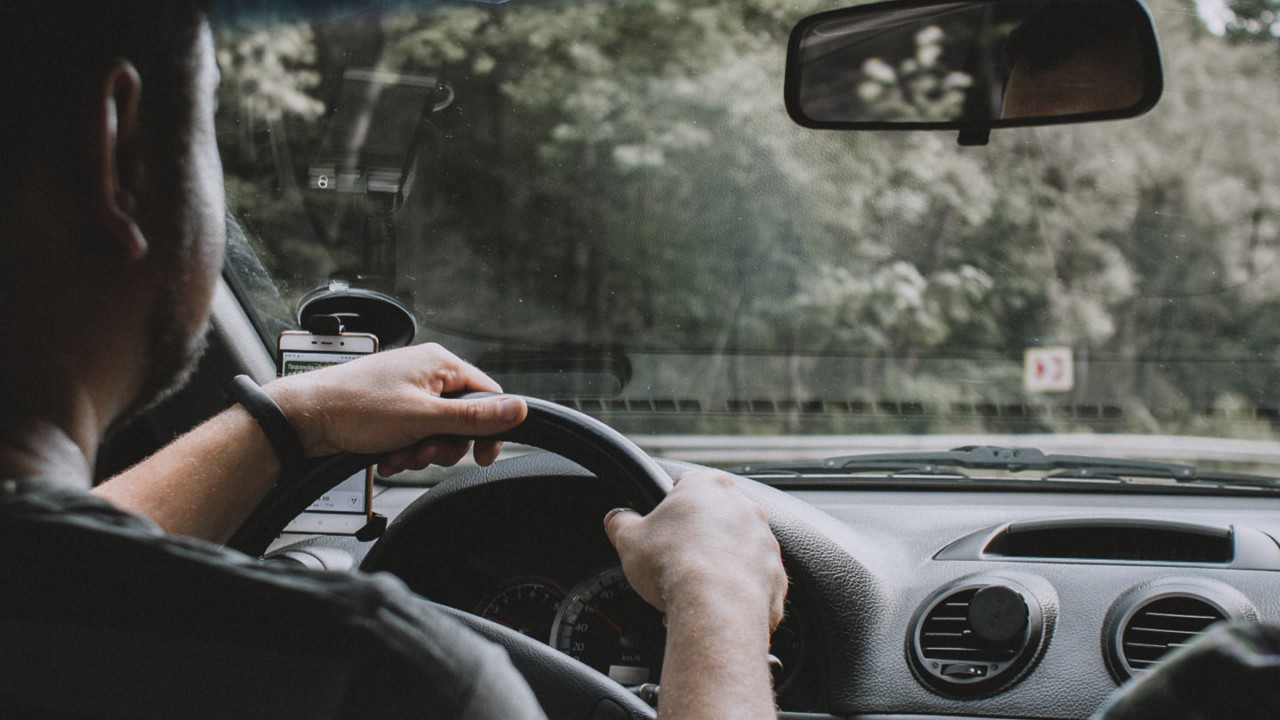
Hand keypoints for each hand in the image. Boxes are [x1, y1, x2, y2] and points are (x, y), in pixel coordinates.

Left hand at [264, 343, 526, 474]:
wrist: (305, 418)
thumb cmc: (356, 408)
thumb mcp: (424, 418)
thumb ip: (475, 418)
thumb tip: (518, 410)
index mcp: (440, 363)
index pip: (488, 395)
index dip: (489, 428)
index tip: (482, 454)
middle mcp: (426, 373)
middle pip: (462, 419)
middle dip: (444, 444)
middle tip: (424, 450)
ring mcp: (407, 392)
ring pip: (437, 431)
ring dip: (421, 451)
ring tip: (398, 453)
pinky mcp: (390, 410)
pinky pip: (414, 435)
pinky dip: (404, 450)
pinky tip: (387, 455)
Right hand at [603, 470, 786, 629]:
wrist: (716, 608)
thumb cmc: (673, 565)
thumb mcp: (628, 539)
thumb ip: (620, 521)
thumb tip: (616, 518)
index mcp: (709, 486)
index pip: (687, 484)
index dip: (668, 507)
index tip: (660, 528)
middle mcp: (744, 507)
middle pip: (714, 518)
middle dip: (694, 540)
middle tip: (673, 563)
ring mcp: (765, 542)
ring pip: (735, 551)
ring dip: (715, 567)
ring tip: (690, 592)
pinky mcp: (775, 575)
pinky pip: (751, 581)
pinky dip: (733, 593)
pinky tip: (712, 607)